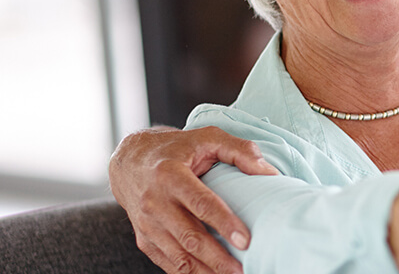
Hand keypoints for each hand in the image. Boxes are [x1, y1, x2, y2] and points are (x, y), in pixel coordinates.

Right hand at [109, 126, 280, 273]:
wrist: (130, 162)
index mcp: (170, 175)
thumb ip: (239, 150)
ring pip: (179, 256)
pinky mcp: (144, 240)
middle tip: (244, 268)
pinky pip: (168, 263)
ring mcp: (147, 224)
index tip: (245, 241)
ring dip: (207, 271)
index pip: (200, 204)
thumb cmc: (175, 149)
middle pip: (190, 237)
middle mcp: (154, 202)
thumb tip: (269, 172)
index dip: (223, 223)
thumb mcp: (207, 137)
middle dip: (218, 258)